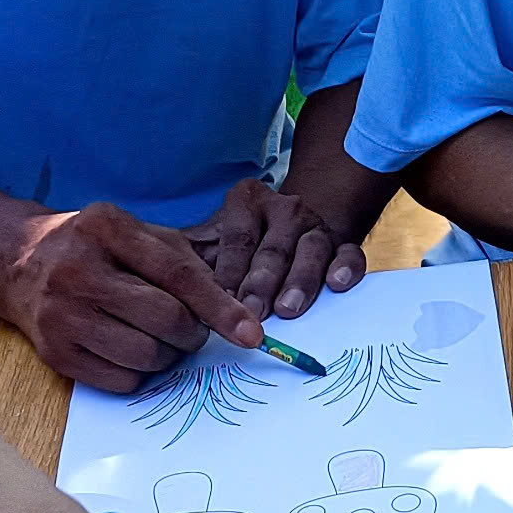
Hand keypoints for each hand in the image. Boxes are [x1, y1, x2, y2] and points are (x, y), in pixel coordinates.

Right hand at [0, 203, 261, 392]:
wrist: (17, 263)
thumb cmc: (94, 248)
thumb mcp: (136, 233)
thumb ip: (184, 262)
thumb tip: (233, 310)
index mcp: (106, 229)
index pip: (177, 274)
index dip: (220, 307)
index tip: (251, 334)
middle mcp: (78, 271)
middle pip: (165, 319)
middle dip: (193, 333)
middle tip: (191, 330)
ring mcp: (61, 315)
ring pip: (146, 356)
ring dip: (169, 355)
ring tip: (159, 337)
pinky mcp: (55, 354)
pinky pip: (122, 381)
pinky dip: (142, 373)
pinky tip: (132, 350)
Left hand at [184, 177, 369, 319]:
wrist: (298, 216)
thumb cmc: (247, 236)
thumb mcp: (217, 234)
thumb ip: (197, 255)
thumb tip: (162, 285)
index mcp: (248, 203)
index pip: (238, 237)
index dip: (231, 269)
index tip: (222, 298)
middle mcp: (285, 210)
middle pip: (273, 248)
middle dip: (262, 282)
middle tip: (253, 310)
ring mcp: (317, 226)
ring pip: (311, 251)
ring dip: (300, 281)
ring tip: (288, 309)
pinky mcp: (345, 242)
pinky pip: (350, 253)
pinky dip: (346, 268)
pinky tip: (337, 285)